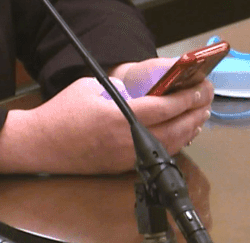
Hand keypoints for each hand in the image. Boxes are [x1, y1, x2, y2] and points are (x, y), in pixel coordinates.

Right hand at [0, 74, 212, 175]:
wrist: (42, 144)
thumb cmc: (61, 114)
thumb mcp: (88, 87)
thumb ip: (115, 85)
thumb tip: (134, 89)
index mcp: (120, 117)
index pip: (164, 108)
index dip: (186, 98)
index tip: (200, 88)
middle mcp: (127, 140)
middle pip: (175, 129)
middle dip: (195, 112)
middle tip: (207, 98)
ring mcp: (127, 156)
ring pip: (170, 145)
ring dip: (190, 129)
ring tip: (200, 115)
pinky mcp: (123, 165)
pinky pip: (157, 154)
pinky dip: (174, 142)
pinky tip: (181, 133)